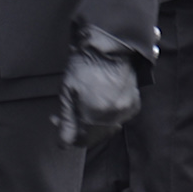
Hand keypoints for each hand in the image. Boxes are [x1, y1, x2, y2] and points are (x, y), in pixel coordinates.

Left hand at [54, 26, 140, 146]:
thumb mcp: (67, 93)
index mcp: (95, 115)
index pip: (80, 140)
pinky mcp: (134, 103)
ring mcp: (125, 110)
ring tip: (84, 107)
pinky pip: (119, 118)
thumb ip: (66, 121)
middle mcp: (113, 116)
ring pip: (107, 128)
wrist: (108, 47)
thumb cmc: (84, 66)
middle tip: (68, 113)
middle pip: (94, 136)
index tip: (59, 122)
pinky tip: (100, 103)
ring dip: (94, 123)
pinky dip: (109, 116)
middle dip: (79, 129)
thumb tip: (64, 144)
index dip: (68, 136)